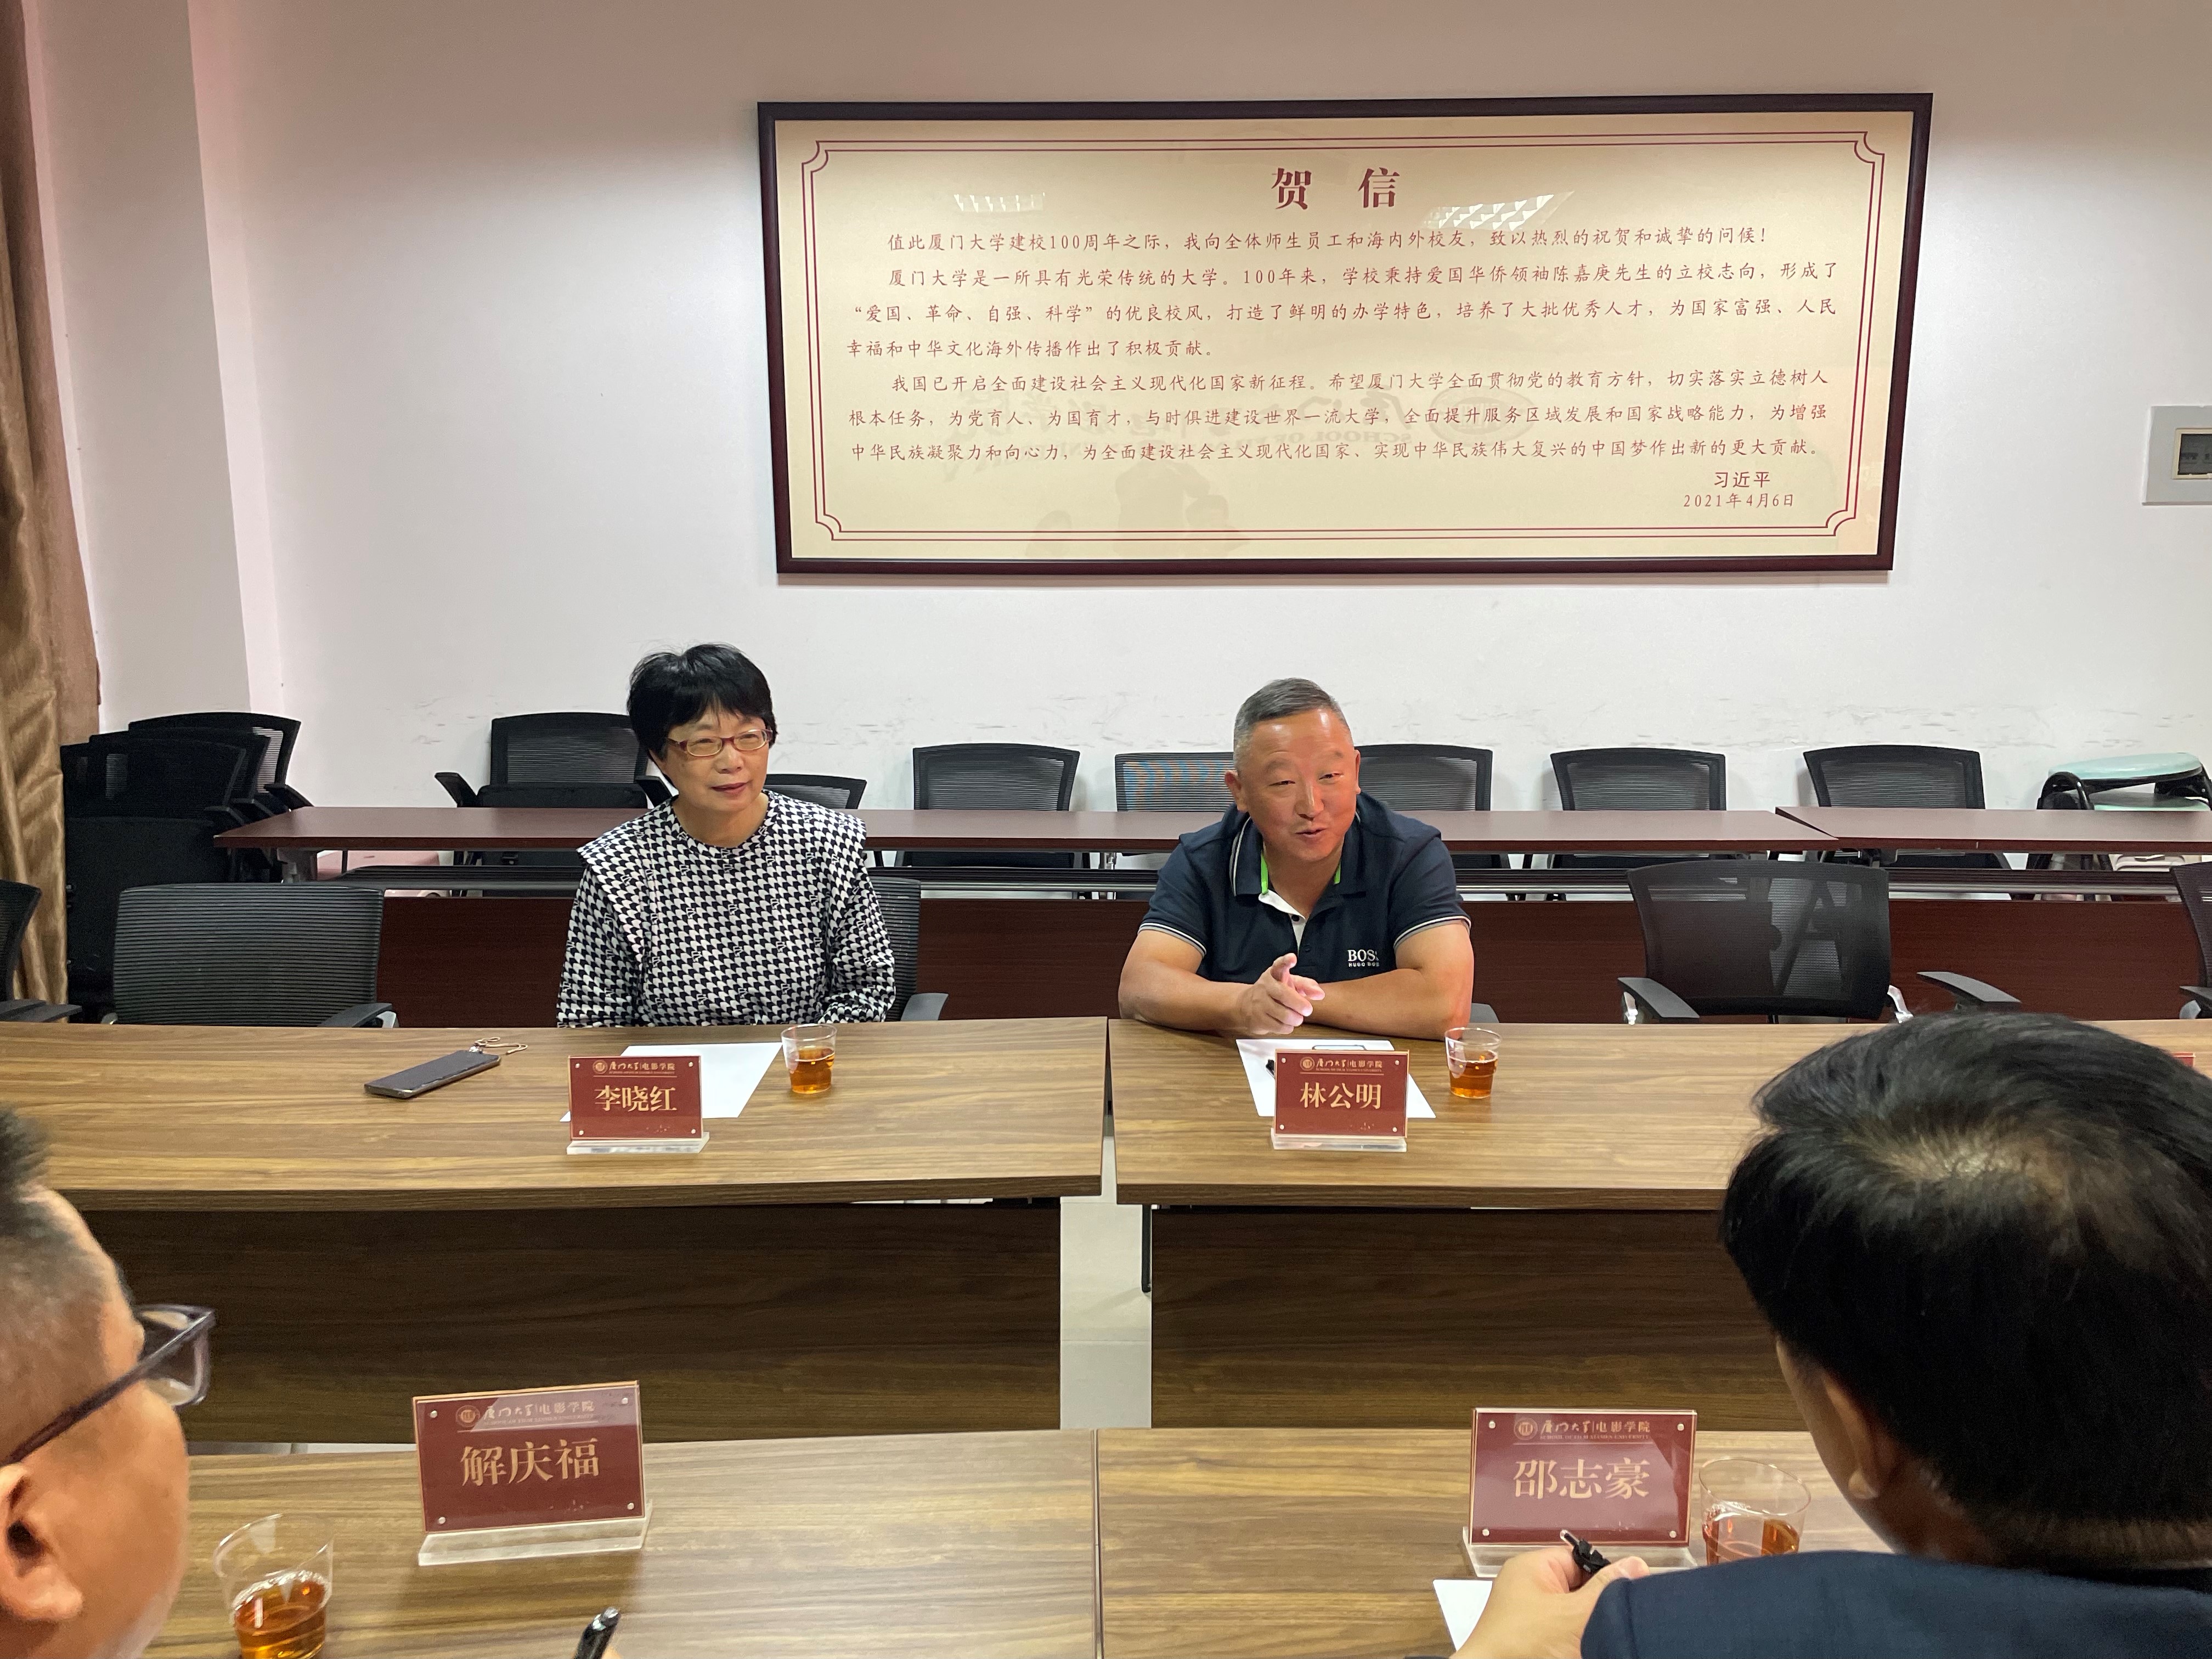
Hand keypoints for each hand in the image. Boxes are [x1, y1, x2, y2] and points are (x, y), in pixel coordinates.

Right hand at [1225, 953, 1325, 1036]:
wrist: (1246, 1005)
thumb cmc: (1274, 993)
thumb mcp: (1290, 983)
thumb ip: (1306, 985)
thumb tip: (1319, 994)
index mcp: (1274, 974)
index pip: (1279, 965)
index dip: (1286, 961)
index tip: (1292, 958)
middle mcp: (1265, 986)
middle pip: (1284, 994)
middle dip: (1300, 1004)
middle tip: (1307, 1010)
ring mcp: (1259, 1003)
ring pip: (1284, 1014)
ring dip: (1296, 1019)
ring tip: (1296, 1017)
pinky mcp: (1257, 1019)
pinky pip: (1279, 1026)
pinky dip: (1288, 1027)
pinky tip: (1286, 1023)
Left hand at [1452, 1546, 1646, 1658]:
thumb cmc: (1522, 1646)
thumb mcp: (1573, 1613)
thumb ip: (1606, 1589)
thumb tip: (1636, 1563)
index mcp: (1533, 1567)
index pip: (1580, 1558)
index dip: (1607, 1573)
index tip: (1632, 1589)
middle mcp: (1530, 1588)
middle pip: (1581, 1587)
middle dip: (1599, 1603)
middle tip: (1615, 1618)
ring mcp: (1532, 1617)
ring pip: (1576, 1615)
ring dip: (1591, 1625)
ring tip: (1597, 1635)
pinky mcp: (1536, 1641)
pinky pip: (1567, 1633)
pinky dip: (1580, 1640)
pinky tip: (1589, 1647)